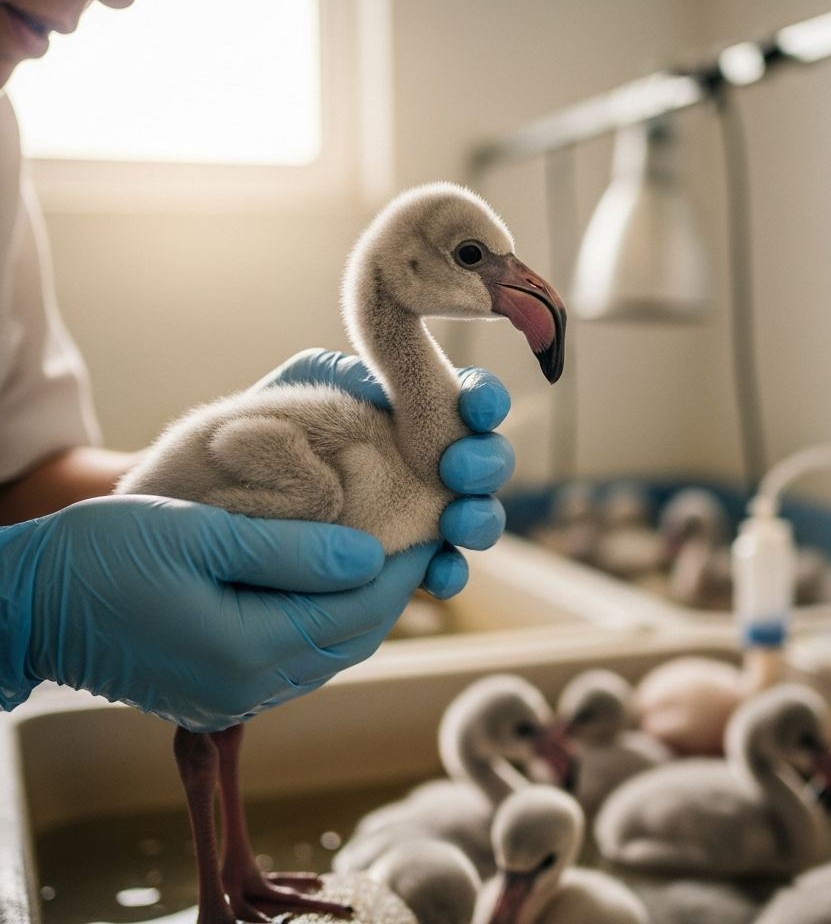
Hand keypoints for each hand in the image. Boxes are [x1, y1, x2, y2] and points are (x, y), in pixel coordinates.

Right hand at [0, 495, 439, 731]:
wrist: (27, 605)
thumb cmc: (103, 556)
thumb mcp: (202, 536)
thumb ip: (293, 551)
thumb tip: (370, 556)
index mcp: (249, 651)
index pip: (358, 612)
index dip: (402, 571)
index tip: (433, 530)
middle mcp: (249, 689)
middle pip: (352, 641)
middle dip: (393, 592)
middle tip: (420, 541)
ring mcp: (231, 699)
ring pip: (328, 656)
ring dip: (363, 610)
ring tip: (386, 558)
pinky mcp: (216, 693)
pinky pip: (296, 662)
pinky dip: (326, 625)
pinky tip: (329, 586)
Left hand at [258, 349, 514, 596]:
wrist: (224, 490)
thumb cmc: (266, 425)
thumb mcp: (301, 383)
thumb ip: (347, 374)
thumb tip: (387, 388)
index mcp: (417, 408)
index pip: (470, 397)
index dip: (485, 400)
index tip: (476, 408)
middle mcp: (431, 460)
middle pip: (488, 459)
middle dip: (486, 462)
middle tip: (457, 469)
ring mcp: (423, 512)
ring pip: (480, 516)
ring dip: (481, 518)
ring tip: (456, 523)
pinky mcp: (405, 561)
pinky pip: (446, 570)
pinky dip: (451, 572)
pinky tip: (438, 574)